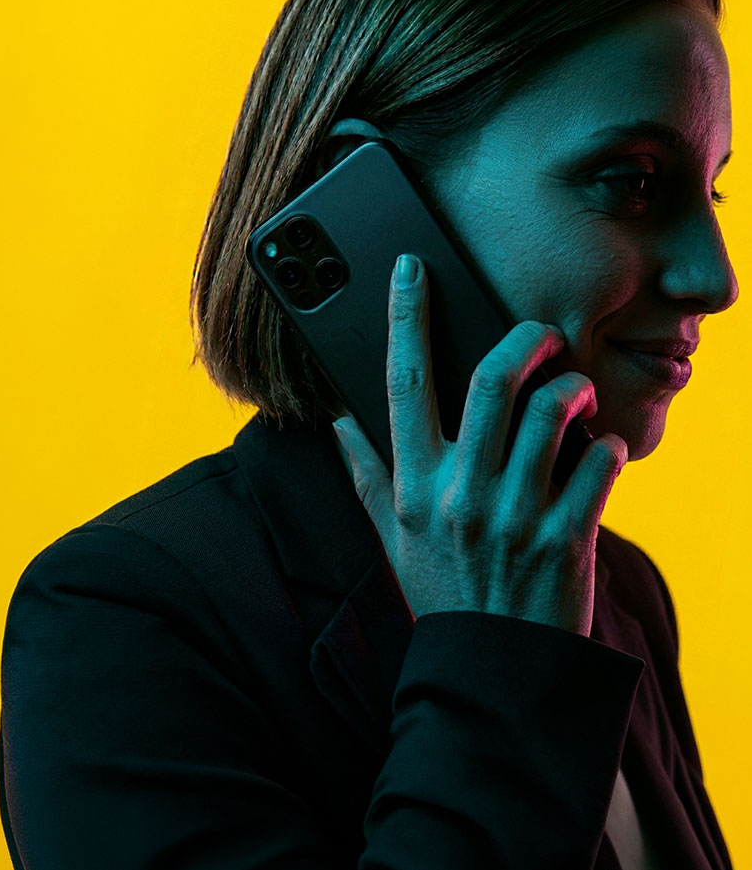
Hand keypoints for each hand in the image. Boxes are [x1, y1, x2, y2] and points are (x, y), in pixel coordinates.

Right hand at [332, 253, 627, 637]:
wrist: (492, 671)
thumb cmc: (442, 592)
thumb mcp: (392, 534)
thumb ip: (366, 471)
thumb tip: (335, 419)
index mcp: (415, 483)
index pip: (403, 381)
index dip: (404, 316)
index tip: (410, 269)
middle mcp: (461, 491)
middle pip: (493, 381)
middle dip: (525, 340)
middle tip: (541, 334)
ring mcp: (516, 515)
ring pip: (549, 413)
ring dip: (571, 389)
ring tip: (574, 392)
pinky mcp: (566, 540)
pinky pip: (597, 466)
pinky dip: (606, 447)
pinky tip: (599, 450)